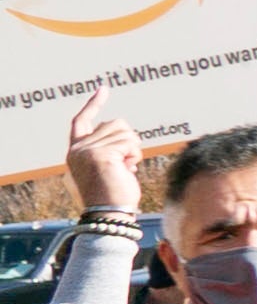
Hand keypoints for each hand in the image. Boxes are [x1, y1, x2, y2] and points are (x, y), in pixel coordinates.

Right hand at [60, 94, 139, 219]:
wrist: (109, 214)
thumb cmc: (113, 196)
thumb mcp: (106, 169)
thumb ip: (108, 151)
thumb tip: (127, 141)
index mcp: (76, 152)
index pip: (81, 121)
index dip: (93, 104)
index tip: (103, 89)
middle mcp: (78, 149)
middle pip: (116, 124)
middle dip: (128, 141)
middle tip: (124, 164)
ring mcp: (87, 150)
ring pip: (125, 132)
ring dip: (132, 150)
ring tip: (124, 169)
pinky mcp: (100, 154)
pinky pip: (130, 143)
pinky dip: (134, 156)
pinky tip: (126, 170)